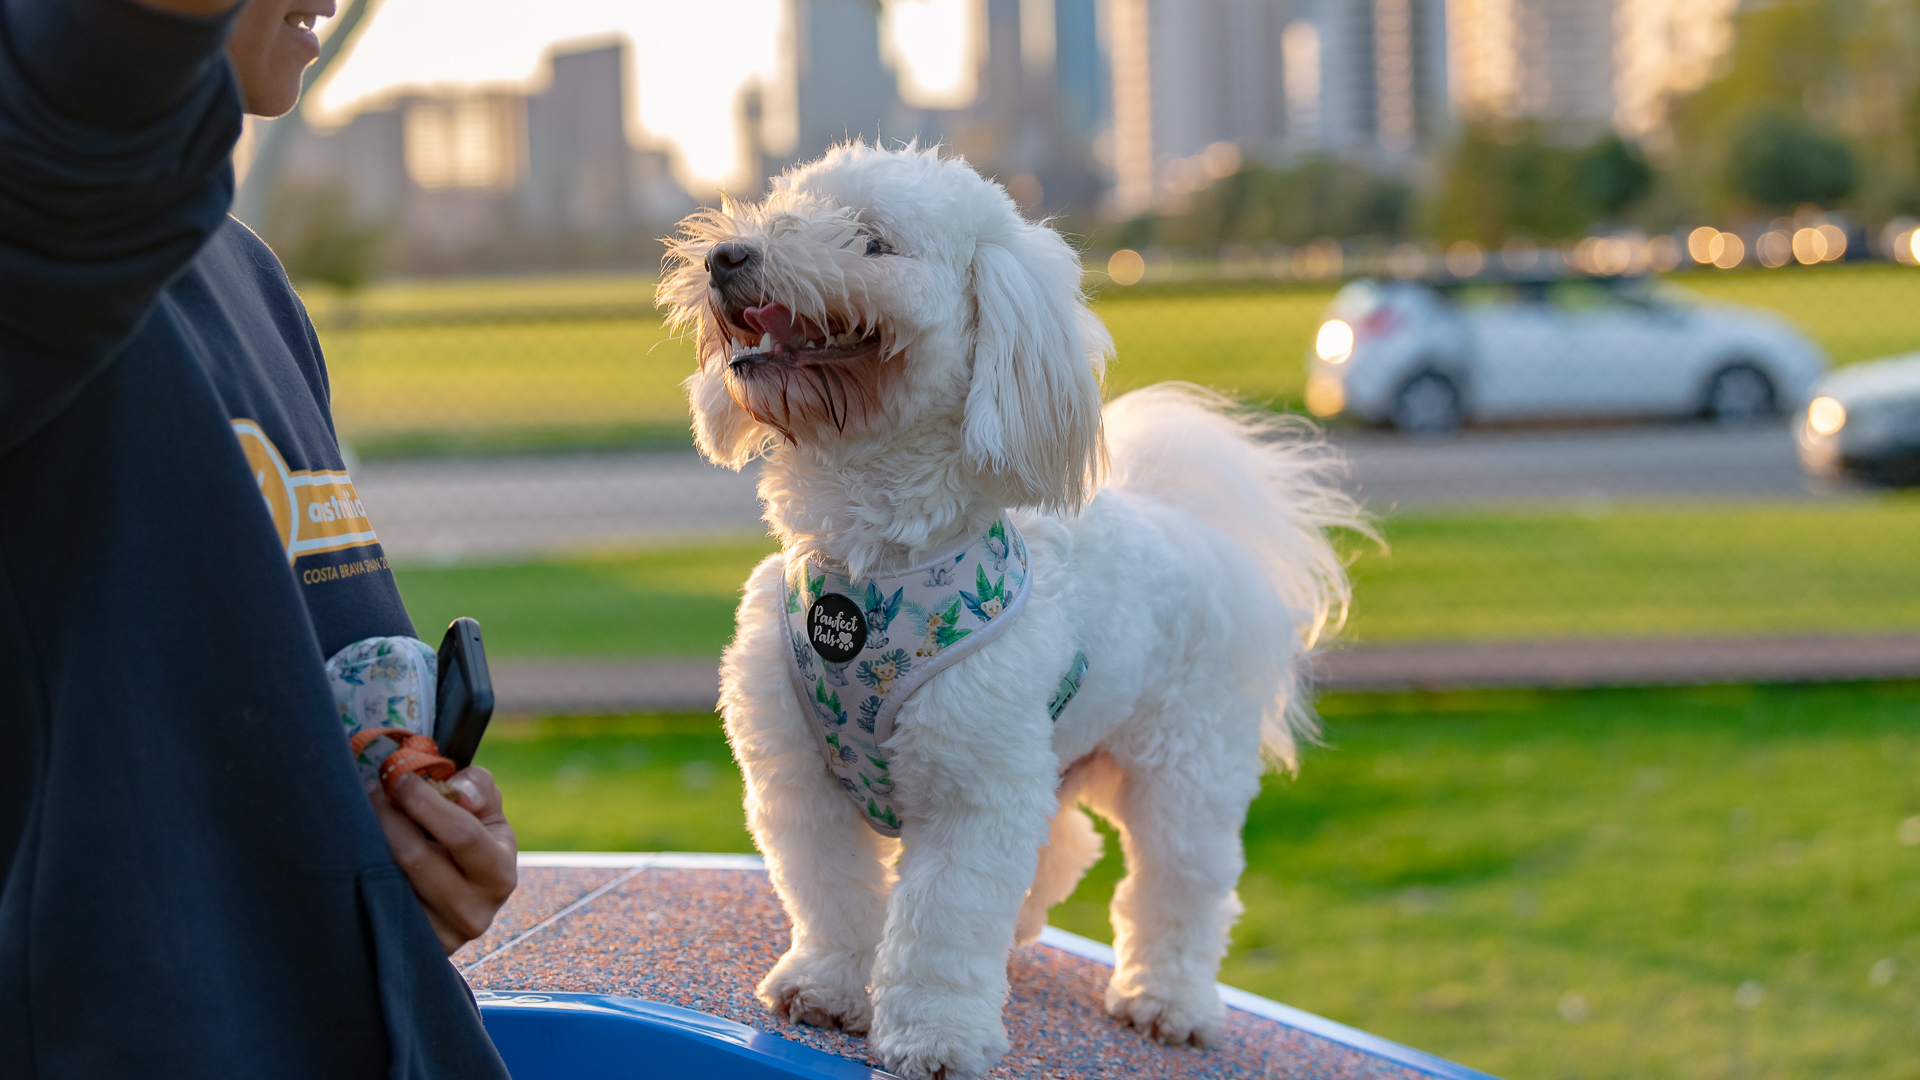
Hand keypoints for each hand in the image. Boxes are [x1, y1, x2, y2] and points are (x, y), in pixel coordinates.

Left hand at [370, 766, 517, 954]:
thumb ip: (477, 786)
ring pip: (388, 881)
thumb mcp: (488, 810)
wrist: (465, 897)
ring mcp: (440, 936)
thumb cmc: (475, 841)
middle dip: (388, 816)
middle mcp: (473, 912)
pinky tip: (364, 851)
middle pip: (414, 857)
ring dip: (369, 842)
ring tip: (367, 815)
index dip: (425, 801)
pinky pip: (377, 902)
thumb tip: (456, 791)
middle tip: (374, 789)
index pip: (461, 834)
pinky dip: (364, 871)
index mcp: (499, 874)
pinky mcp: (410, 947)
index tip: (399, 778)